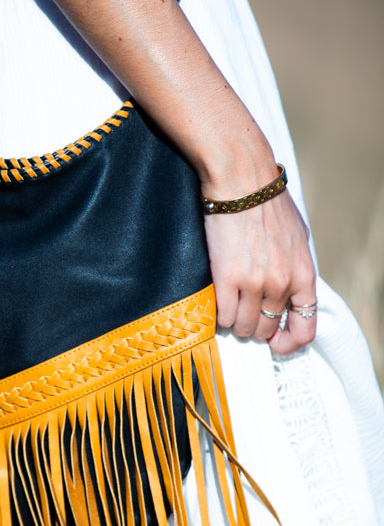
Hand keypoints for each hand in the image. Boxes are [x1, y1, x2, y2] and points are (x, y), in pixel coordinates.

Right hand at [203, 189, 316, 352]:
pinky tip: (219, 304)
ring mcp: (254, 284)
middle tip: (246, 315)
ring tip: (231, 310)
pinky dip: (220, 316)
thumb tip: (289, 292)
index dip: (289, 342)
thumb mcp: (298, 239)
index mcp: (303, 275)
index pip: (305, 328)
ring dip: (236, 324)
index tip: (277, 341)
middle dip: (256, 328)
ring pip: (244, 327)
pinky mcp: (226, 278)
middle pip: (268, 330)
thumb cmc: (268, 204)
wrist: (243, 182)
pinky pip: (223, 315)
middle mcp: (281, 284)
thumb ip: (296, 270)